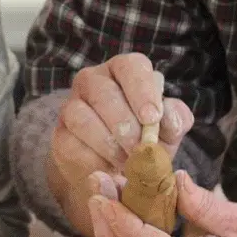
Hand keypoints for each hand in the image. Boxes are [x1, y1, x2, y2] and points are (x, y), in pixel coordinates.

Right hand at [48, 53, 195, 236]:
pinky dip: (93, 159)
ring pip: (82, 117)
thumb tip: (170, 119)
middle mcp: (94, 80)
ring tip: (128, 163)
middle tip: (139, 148)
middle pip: (104, 92)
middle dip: (125, 123)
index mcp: (124, 70)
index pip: (131, 66)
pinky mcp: (60, 133)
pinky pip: (71, 143)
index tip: (152, 118)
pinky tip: (109, 170)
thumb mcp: (169, 130)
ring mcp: (72, 105)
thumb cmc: (146, 139)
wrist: (117, 170)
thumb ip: (176, 120)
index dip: (142, 90)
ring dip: (108, 143)